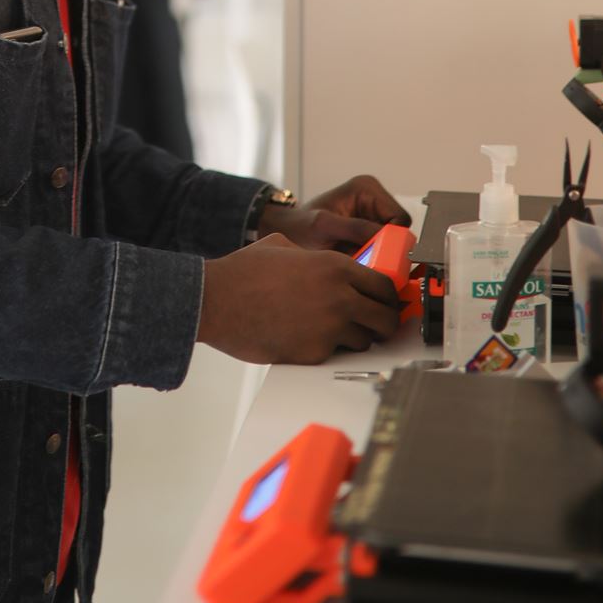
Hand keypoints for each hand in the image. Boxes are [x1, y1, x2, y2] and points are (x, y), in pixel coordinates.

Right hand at [197, 234, 399, 365]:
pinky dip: (326, 350)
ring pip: (364, 341)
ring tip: (332, 331)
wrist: (217, 300)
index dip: (386, 297)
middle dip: (381, 322)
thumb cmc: (243, 273)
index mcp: (335, 267)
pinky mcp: (314, 353)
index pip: (385, 287)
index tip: (384, 303)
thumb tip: (328, 267)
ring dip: (354, 339)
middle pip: (386, 319)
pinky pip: (334, 355)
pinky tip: (307, 338)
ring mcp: (329, 328)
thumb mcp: (283, 246)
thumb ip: (315, 256)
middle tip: (372, 324)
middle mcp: (339, 297)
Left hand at [259, 175, 410, 252]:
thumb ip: (353, 228)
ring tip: (356, 258)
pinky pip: (384, 248)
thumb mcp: (323, 226)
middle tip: (366, 260)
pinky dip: (374, 257)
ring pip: (394, 243)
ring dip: (379, 254)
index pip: (399, 218)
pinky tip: (356, 258)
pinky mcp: (371, 230)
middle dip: (386, 248)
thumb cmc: (301, 224)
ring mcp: (373, 214)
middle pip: (400, 232)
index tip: (379, 254)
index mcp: (366, 188)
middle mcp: (374, 198)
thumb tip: (383, 237)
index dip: (393, 239)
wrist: (290, 232)